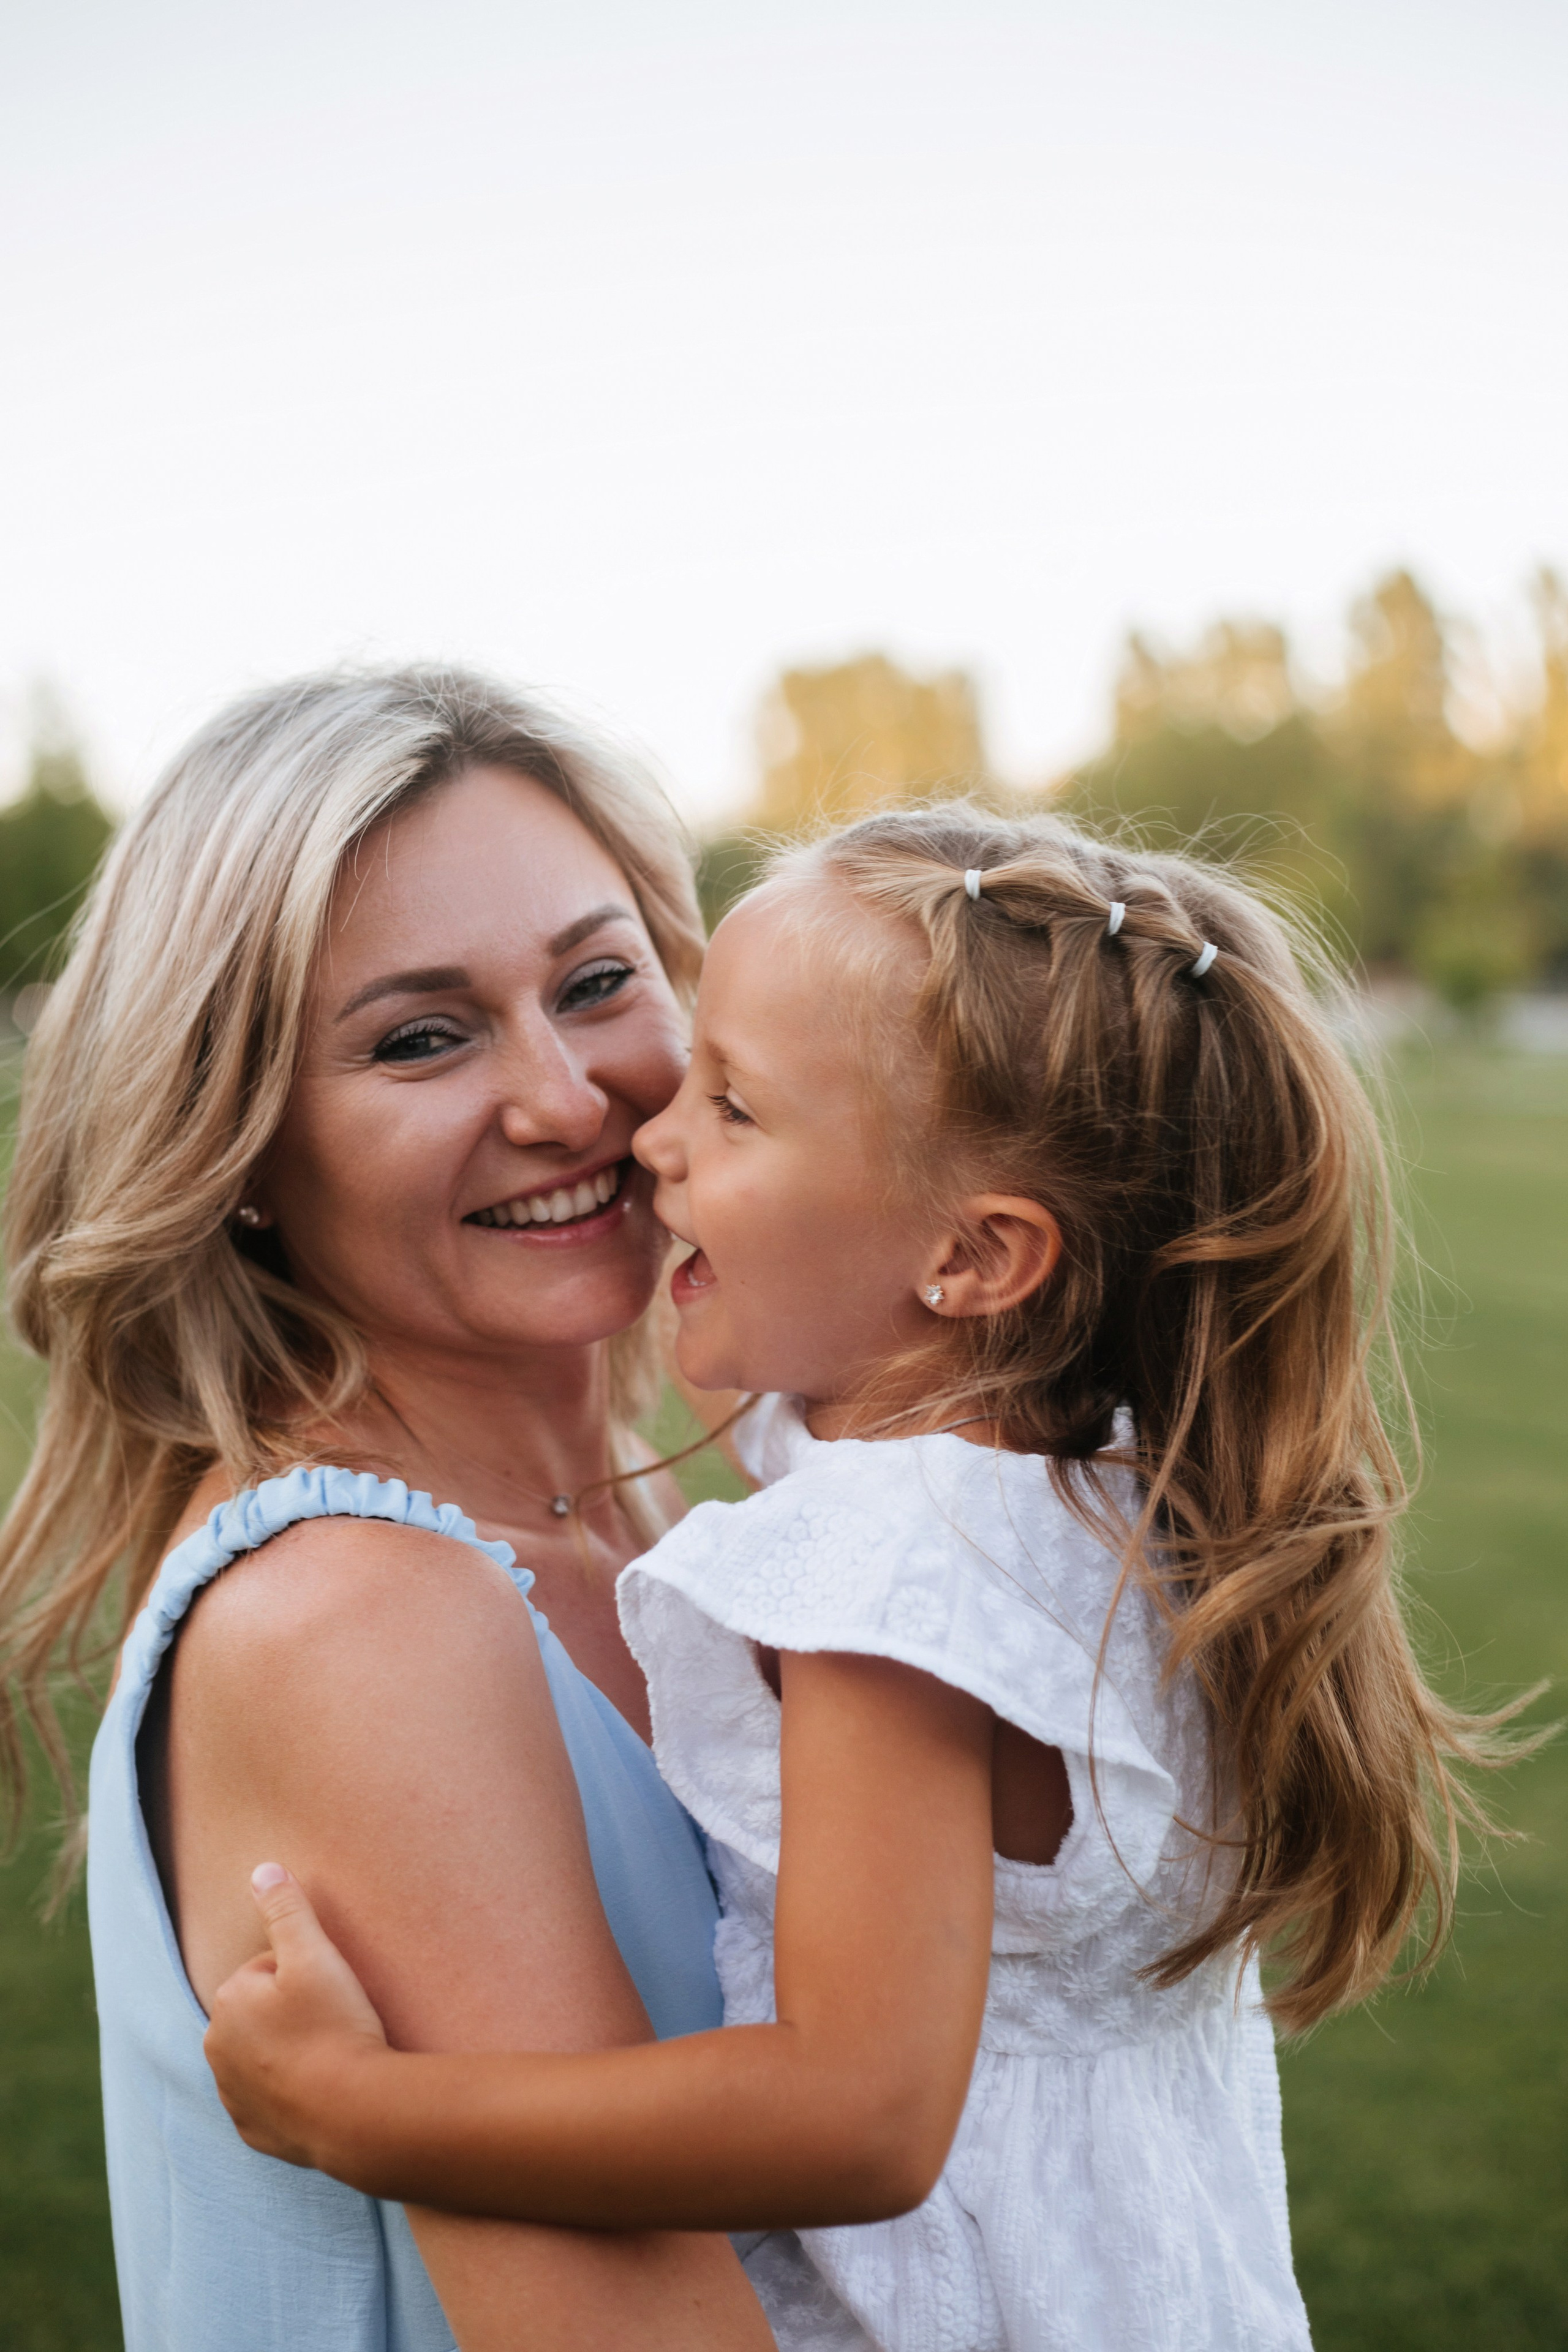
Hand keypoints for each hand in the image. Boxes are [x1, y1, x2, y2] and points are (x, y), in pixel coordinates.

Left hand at [204, 1863, 389, 2169]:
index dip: (307, 1975)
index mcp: (227, 2002)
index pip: (268, 1969)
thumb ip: (286, 1908)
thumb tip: (262, 1869)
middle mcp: (216, 2051)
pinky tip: (324, 2089)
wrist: (353, 2113)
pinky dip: (293, 2092)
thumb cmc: (334, 2026)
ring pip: (265, 2055)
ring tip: (333, 2055)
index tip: (331, 1994)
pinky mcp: (253, 2131)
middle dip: (293, 2012)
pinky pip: (272, 2099)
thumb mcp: (315, 1954)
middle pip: (263, 2012)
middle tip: (335, 2021)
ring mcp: (233, 2095)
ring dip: (292, 2051)